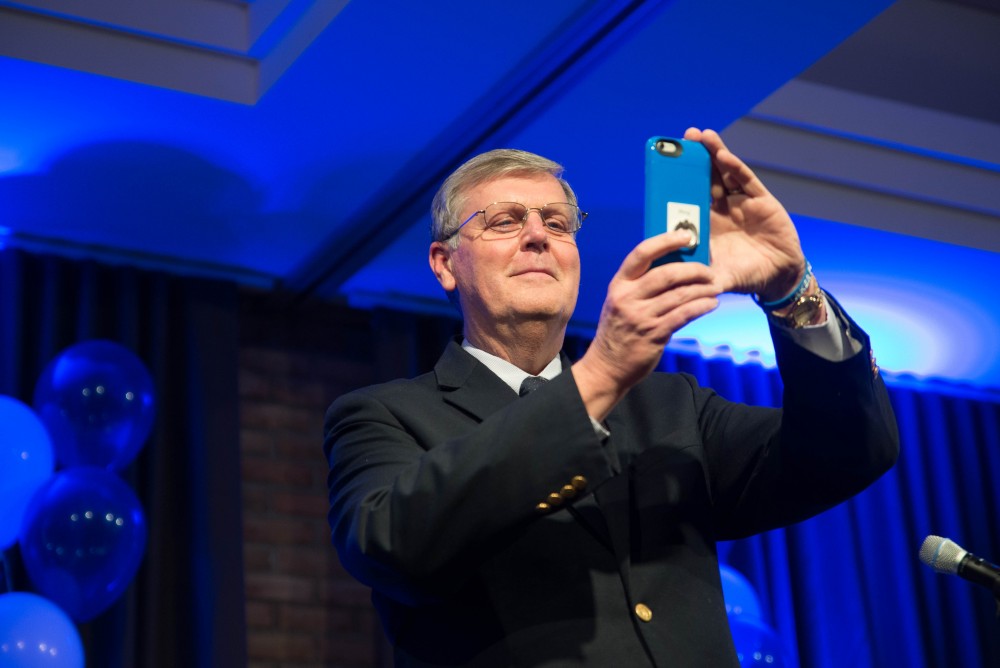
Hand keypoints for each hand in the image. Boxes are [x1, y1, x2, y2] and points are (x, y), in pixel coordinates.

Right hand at [573, 230, 719, 419]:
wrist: (606, 367)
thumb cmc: (618, 331)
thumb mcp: (620, 302)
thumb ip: (640, 286)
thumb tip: (676, 267)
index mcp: (619, 284)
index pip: (642, 253)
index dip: (666, 240)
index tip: (687, 235)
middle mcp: (627, 298)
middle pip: (667, 274)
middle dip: (694, 270)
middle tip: (709, 271)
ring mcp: (640, 317)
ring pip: (680, 295)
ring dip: (703, 290)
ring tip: (715, 288)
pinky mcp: (654, 334)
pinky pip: (684, 315)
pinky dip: (701, 307)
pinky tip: (711, 304)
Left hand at [684, 127, 806, 300]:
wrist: (777, 277)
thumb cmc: (743, 276)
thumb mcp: (715, 277)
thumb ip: (697, 276)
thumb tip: (673, 280)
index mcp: (706, 223)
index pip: (689, 196)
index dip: (679, 180)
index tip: (665, 163)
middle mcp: (722, 208)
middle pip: (705, 177)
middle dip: (695, 158)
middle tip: (684, 138)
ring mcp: (741, 202)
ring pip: (725, 173)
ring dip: (714, 154)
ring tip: (701, 136)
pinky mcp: (761, 201)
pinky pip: (746, 180)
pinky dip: (734, 167)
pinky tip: (723, 156)